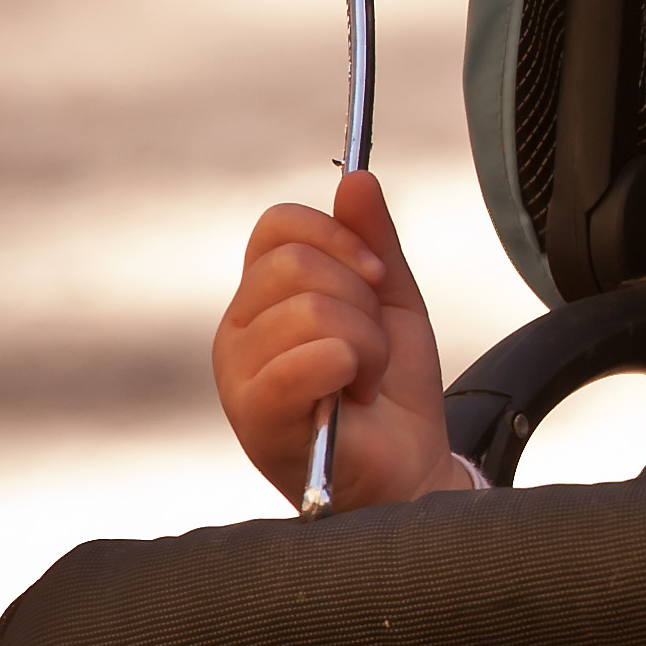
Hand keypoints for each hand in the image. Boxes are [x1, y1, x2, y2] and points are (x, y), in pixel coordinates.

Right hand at [214, 172, 451, 509]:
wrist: (408, 468)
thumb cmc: (391, 391)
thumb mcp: (392, 301)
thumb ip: (374, 240)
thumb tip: (359, 178)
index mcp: (261, 296)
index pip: (278, 225)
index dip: (340, 237)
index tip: (377, 276)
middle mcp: (237, 330)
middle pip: (296, 263)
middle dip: (362, 302)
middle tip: (369, 348)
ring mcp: (238, 374)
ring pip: (313, 309)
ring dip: (367, 345)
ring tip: (363, 378)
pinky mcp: (255, 417)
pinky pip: (314, 356)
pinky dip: (355, 370)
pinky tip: (351, 399)